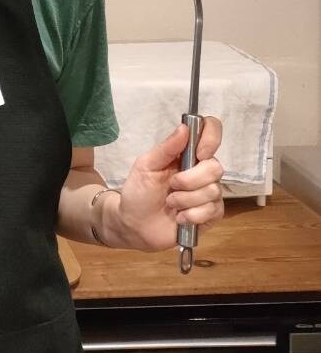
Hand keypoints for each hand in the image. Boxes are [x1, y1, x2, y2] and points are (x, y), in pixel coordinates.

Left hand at [111, 116, 224, 252]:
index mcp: (186, 153)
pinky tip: (179, 217)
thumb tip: (185, 127)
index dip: (211, 138)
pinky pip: (213, 210)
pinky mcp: (212, 214)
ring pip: (213, 190)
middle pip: (215, 167)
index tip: (199, 154)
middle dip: (190, 180)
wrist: (136, 226)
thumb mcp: (146, 166)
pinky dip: (192, 215)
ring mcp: (209, 192)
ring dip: (186, 200)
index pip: (211, 131)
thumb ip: (166, 148)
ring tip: (170, 203)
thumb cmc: (139, 192)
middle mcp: (202, 170)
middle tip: (171, 186)